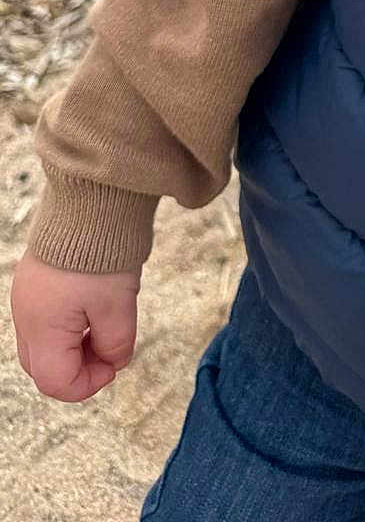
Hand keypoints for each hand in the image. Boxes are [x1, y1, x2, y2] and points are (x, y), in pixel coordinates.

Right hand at [10, 250, 140, 401]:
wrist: (90, 201)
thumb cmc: (101, 252)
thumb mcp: (118, 306)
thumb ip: (116, 344)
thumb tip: (114, 361)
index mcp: (42, 328)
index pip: (56, 382)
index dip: (88, 384)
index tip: (114, 366)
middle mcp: (26, 316)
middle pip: (44, 366)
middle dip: (79, 368)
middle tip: (110, 350)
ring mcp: (27, 296)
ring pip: (44, 343)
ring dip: (74, 346)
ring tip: (105, 325)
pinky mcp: (34, 280)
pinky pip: (45, 317)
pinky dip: (68, 324)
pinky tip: (93, 306)